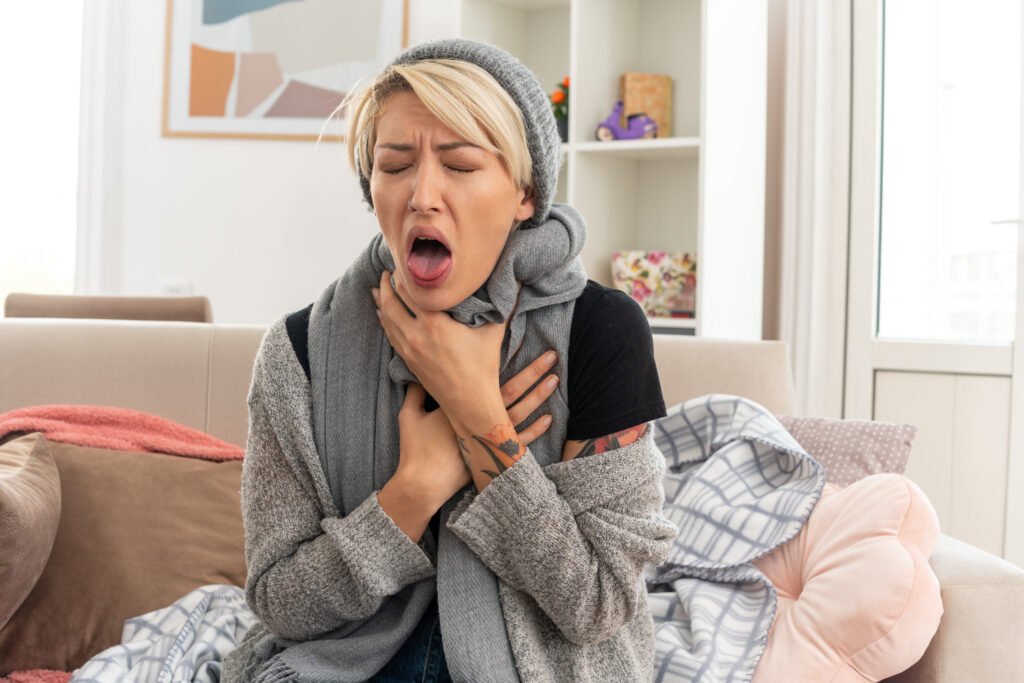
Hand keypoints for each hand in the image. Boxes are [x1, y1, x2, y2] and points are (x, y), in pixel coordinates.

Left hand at [373, 270, 507, 424]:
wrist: (470, 404)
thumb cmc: (484, 368)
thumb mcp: (494, 333)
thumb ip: (504, 303)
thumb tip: (518, 278)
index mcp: (435, 324)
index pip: (410, 290)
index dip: (404, 273)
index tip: (405, 262)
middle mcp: (416, 335)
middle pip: (391, 301)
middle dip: (388, 283)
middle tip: (388, 269)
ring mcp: (409, 350)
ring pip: (386, 319)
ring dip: (381, 300)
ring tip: (379, 286)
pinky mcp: (407, 361)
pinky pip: (389, 335)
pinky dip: (384, 320)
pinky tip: (381, 313)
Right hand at [393, 350, 561, 508]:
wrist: (422, 483)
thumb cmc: (415, 449)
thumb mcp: (410, 415)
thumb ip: (415, 392)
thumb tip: (416, 375)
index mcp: (461, 404)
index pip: (490, 378)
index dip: (507, 361)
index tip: (520, 343)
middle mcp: (480, 418)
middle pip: (512, 391)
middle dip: (533, 372)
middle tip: (551, 356)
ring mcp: (489, 438)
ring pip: (521, 412)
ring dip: (539, 396)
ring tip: (554, 379)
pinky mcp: (493, 456)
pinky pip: (520, 441)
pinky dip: (536, 430)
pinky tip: (549, 418)